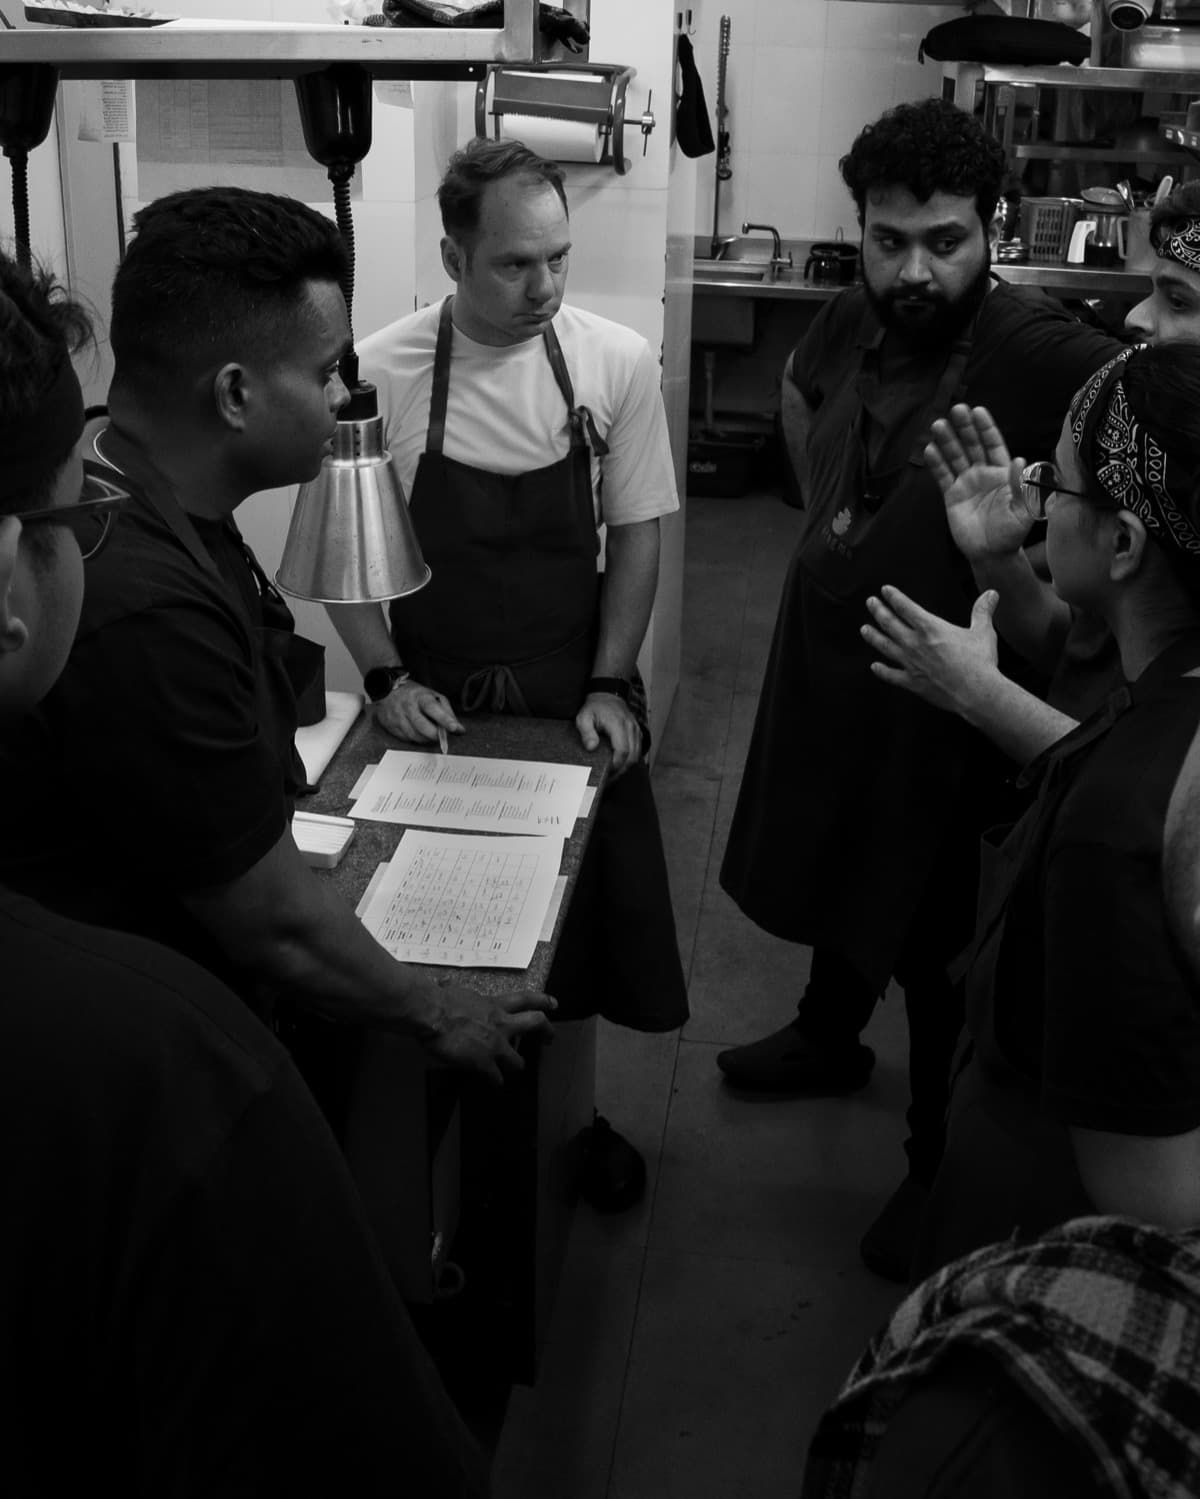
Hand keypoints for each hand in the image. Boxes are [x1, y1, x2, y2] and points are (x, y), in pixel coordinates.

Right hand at [373, 680, 462, 745]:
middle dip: (436, 735)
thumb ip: (447, 713)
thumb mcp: (434, 697)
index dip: (444, 719)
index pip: (433, 708)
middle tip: (442, 735)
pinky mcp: (391, 727)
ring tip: (429, 732)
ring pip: (416, 736)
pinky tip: (417, 731)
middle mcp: (408, 707)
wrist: (387, 691)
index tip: (455, 728)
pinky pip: (407, 739)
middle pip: (423, 727)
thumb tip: (459, 730)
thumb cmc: (415, 695)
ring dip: (426, 738)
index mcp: (420, 697)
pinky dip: (416, 738)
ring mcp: (398, 718)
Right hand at [421, 981, 556, 1084]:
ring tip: (514, 1069)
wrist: (432, 1013)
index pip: (526, 999)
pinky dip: (496, 1081)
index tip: (553, 1004)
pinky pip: (496, 1077)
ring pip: (518, 1060)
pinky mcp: (484, 1062)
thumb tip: (445, 985)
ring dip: (516, 1065)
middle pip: (535, 1023)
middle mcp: (501, 1023)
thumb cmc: (440, 1000)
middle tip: (550, 1039)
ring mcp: (495, 1044)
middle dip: (547, 1032)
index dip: (543, 1001)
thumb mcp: (454, 991)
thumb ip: (455, 991)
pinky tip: (494, 1083)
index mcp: (495, 1004)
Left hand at [576, 692, 641, 776]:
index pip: (623, 750)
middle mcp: (630, 727)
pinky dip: (629, 761)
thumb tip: (592, 747)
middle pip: (632, 757)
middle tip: (608, 779)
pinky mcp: (637, 734)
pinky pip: (637, 751)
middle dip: (621, 771)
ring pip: (636, 756)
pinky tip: (619, 766)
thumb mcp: (584, 717)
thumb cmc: (595, 708)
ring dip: (625, 768)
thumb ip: (586, 732)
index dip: (616, 765)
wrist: (607, 696)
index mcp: (618, 724)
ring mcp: (636, 731)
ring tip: (613, 775)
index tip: (606, 772)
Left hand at [862, 585, 1000, 716]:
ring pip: (886, 647)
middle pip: (890, 624)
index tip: (884, 590)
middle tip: (870, 602)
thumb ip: (982, 611)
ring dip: (873, 637)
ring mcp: (911, 664)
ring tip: (864, 629)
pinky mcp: (912, 683)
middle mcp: (916, 644)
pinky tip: (874, 667)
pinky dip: (882, 671)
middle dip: (879, 611)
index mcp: (931, 628)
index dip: (894, 598)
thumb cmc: (980, 661)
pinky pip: (892, 676)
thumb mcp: (983, 632)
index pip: (906, 608)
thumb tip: (992, 593)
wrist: (976, 692)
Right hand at [925, 404, 1031, 563]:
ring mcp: (966, 483)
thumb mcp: (1024, 510)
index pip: (993, 444)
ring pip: (955, 456)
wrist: (992, 554)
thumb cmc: (1012, 532)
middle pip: (972, 445)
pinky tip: (929, 450)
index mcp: (1002, 472)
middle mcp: (983, 473)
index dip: (986, 428)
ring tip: (938, 425)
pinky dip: (936, 463)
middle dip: (965, 428)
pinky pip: (943, 476)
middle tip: (956, 410)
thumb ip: (1022, 486)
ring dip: (947, 441)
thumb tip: (1019, 461)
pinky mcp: (952, 495)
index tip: (978, 411)